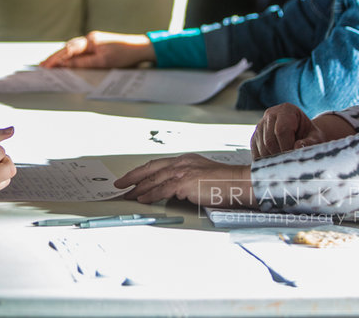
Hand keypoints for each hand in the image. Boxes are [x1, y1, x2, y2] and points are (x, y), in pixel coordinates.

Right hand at [40, 31, 154, 67]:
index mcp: (90, 41)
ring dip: (61, 57)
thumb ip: (83, 63)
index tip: (45, 66)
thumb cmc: (124, 55)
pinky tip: (66, 62)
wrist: (141, 49)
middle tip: (41, 66)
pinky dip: (70, 57)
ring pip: (73, 49)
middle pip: (68, 48)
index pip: (68, 50)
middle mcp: (90, 39)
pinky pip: (80, 52)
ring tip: (49, 65)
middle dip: (54, 57)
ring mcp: (94, 42)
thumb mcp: (103, 62)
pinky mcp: (98, 47)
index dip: (56, 59)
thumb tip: (66, 65)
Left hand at [113, 153, 253, 206]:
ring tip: (126, 195)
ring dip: (138, 188)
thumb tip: (171, 191)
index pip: (158, 164)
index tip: (130, 177)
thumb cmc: (225, 184)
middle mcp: (182, 162)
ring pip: (154, 179)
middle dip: (133, 176)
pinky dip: (150, 195)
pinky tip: (142, 199)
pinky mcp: (185, 182)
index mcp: (185, 159)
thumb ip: (186, 180)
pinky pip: (162, 190)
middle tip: (119, 184)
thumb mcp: (202, 177)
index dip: (142, 171)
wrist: (240, 183)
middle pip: (151, 168)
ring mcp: (183, 170)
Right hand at [250, 103, 331, 159]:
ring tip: (285, 165)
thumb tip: (298, 148)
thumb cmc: (309, 135)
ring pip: (262, 148)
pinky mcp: (255, 137)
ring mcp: (260, 125)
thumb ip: (310, 142)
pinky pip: (256, 152)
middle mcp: (270, 114)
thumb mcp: (315, 137)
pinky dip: (265, 161)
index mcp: (286, 110)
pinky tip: (275, 165)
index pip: (282, 130)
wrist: (301, 134)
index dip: (287, 147)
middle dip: (280, 156)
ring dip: (272, 160)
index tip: (294, 159)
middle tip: (290, 165)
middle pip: (270, 140)